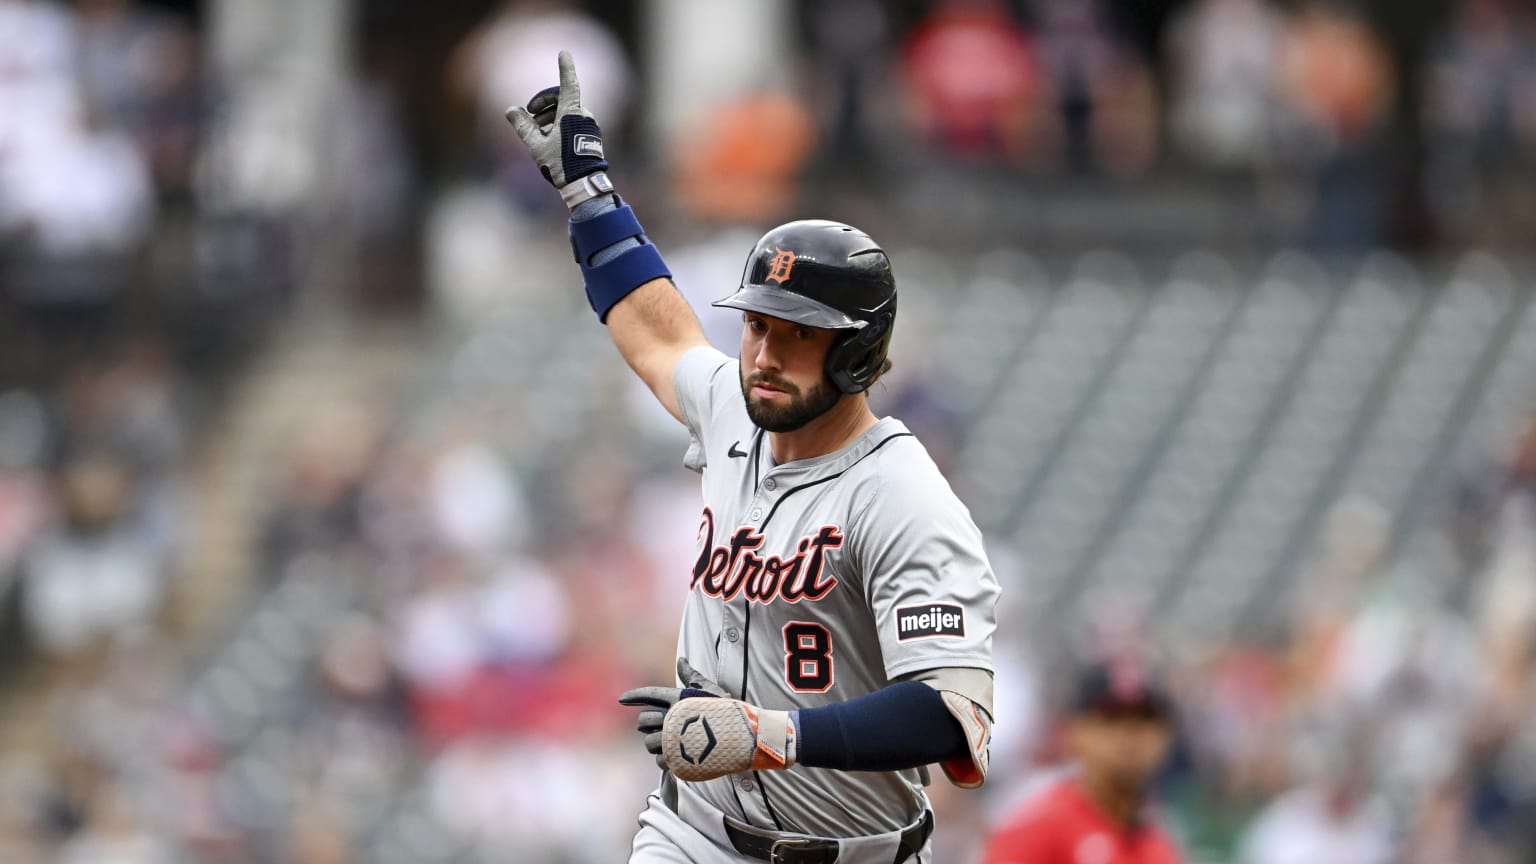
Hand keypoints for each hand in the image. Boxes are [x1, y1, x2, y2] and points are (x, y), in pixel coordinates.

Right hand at [505, 50, 611, 204]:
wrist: (584, 185)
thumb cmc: (561, 164)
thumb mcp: (536, 145)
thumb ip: (523, 126)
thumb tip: (511, 110)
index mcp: (572, 113)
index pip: (568, 84)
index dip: (565, 67)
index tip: (564, 53)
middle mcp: (583, 116)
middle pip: (561, 98)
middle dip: (543, 103)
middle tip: (529, 114)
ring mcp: (589, 125)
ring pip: (566, 111)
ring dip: (549, 116)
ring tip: (536, 131)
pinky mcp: (590, 135)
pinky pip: (572, 121)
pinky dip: (558, 124)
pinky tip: (548, 139)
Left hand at [619, 658, 796, 780]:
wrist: (747, 737)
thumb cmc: (731, 712)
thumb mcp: (712, 691)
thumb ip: (693, 678)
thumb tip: (681, 661)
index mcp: (678, 699)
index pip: (649, 695)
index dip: (634, 696)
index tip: (622, 699)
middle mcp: (672, 718)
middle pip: (643, 721)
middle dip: (645, 725)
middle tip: (654, 728)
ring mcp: (674, 740)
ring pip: (649, 743)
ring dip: (655, 745)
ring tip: (668, 744)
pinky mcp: (678, 760)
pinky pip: (659, 762)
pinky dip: (663, 760)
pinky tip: (673, 758)